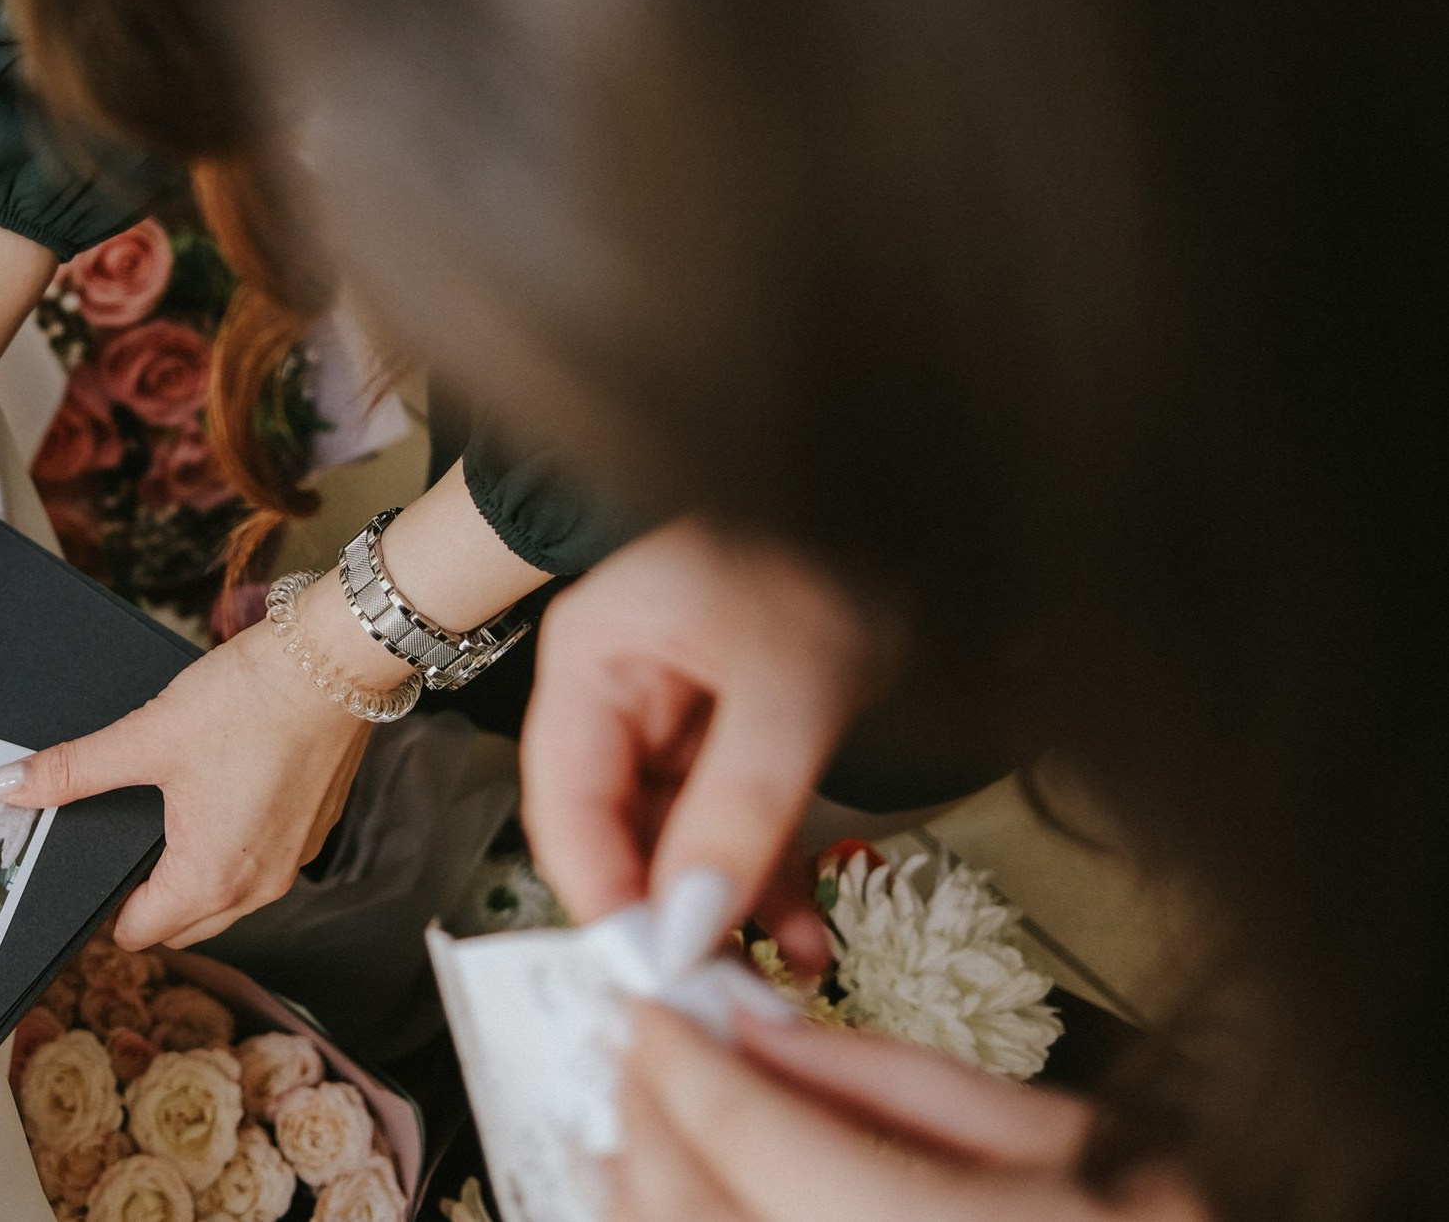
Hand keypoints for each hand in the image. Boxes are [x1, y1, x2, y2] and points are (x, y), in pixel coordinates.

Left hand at [0, 575, 374, 950]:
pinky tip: (221, 796)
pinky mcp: (313, 832)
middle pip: (182, 926)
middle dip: (148, 901)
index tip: (94, 868)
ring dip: (193, 877)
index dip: (106, 909)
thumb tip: (8, 787)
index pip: (138, 934)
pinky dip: (235, 850)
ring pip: (226, 900)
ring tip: (171, 817)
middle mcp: (258, 885)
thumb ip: (73, 770)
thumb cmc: (251, 701)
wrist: (335, 662)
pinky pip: (260, 866)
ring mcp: (292, 862)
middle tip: (125, 842)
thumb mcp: (148, 735)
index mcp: (210, 876)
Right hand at [521, 519, 888, 963]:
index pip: (567, 805)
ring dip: (728, 909)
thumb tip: (688, 929)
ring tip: (780, 976)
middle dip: (671, 916)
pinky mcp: (735, 726)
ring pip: (679, 837)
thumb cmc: (833, 542)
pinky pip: (733, 819)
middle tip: (721, 994)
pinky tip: (807, 934)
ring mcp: (677, 708)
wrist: (914, 487)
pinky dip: (767, 876)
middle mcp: (619, 687)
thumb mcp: (790, 686)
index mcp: (593, 658)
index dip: (604, 896)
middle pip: (617, 829)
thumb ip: (736, 810)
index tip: (655, 974)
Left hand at [613, 1006, 1210, 1220]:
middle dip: (647, 1119)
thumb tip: (764, 1027)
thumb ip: (899, 1078)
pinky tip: (670, 1214)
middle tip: (636, 1057)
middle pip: (695, 1210)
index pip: (749, 1133)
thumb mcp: (1074, 1134)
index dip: (678, 1057)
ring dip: (639, 1202)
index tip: (649, 1008)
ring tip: (626, 1140)